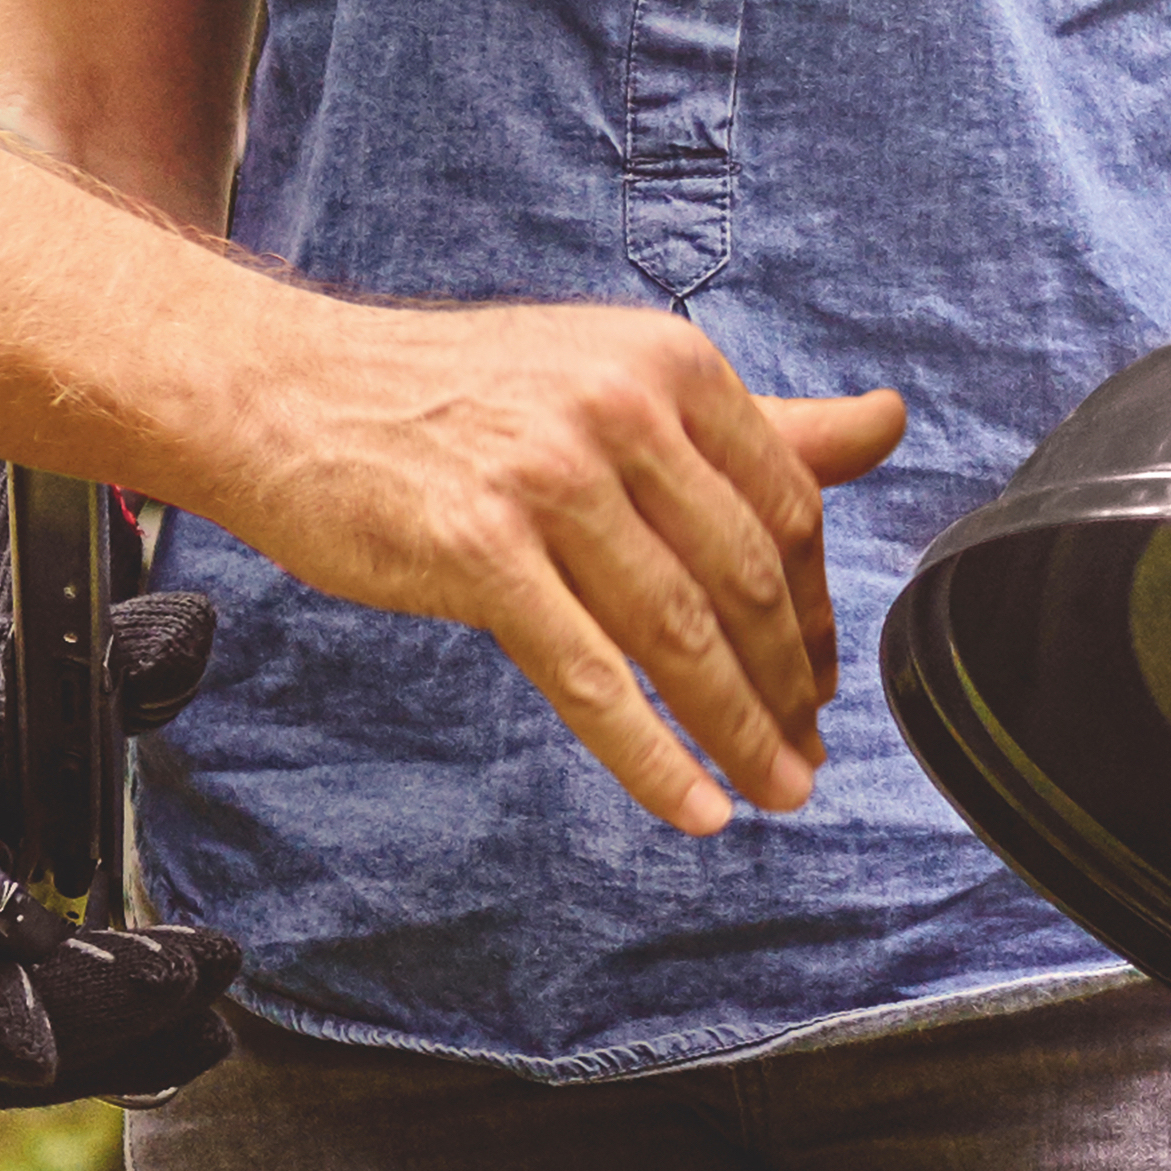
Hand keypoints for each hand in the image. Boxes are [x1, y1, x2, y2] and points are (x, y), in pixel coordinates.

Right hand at [0, 452, 247, 1114]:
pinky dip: (97, 1066)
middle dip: (90, 1011)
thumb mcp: (37, 663)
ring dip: (110, 1050)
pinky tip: (189, 1042)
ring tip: (216, 1017)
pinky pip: (0, 1079)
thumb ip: (116, 656)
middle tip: (202, 969)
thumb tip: (188, 635)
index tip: (42, 1035)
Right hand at [194, 309, 906, 836]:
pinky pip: (590, 677)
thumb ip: (753, 418)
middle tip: (809, 754)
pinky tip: (692, 806)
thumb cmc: (446, 397)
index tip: (821, 678)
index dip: (817, 609)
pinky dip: (651, 755)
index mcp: (668, 364)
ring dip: (739, 732)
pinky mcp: (480, 550)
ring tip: (775, 791)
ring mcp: (549, 479)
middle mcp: (620, 410)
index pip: (785, 508)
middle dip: (790, 686)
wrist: (282, 392)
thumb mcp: (610, 378)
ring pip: (679, 634)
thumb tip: (888, 422)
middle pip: (745, 578)